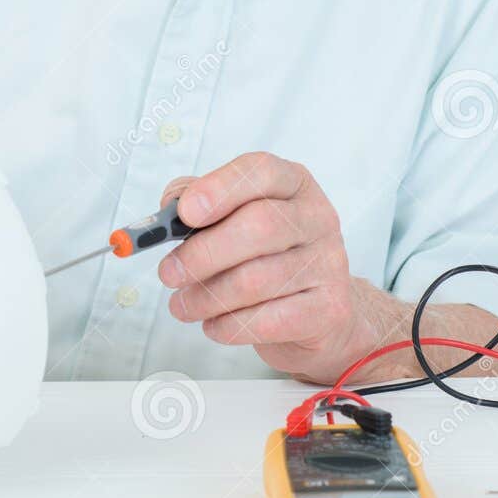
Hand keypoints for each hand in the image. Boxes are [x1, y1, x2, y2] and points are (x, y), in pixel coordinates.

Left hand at [157, 153, 377, 382]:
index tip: (184, 212)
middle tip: (168, 273)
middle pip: (259, 226)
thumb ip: (199, 202)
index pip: (260, 171)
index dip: (219, 188)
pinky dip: (229, 326)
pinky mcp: (329, 309)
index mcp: (292, 183)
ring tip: (182, 305)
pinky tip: (212, 324)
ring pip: (256, 280)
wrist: (320, 313)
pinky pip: (268, 320)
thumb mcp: (235, 217)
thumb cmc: (266, 256)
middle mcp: (317, 217)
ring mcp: (328, 263)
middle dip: (203, 253)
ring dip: (206, 297)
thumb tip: (169, 208)